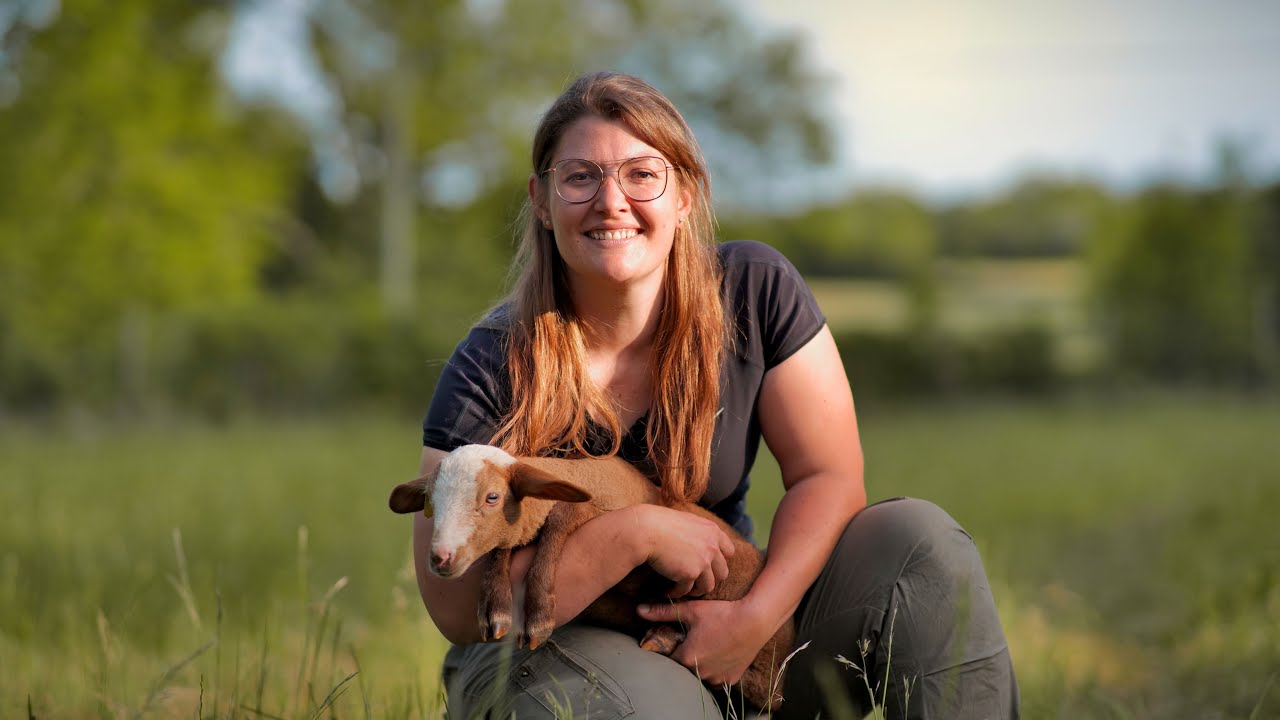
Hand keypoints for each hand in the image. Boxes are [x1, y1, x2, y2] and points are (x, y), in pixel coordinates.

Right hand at [635, 505, 734, 597]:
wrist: (646, 530)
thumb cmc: (660, 522)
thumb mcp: (687, 521)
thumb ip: (698, 532)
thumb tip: (698, 541)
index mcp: (713, 531)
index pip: (729, 551)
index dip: (719, 560)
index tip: (708, 565)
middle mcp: (712, 547)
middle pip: (722, 572)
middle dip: (711, 579)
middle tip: (697, 581)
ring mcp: (703, 562)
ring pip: (708, 586)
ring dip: (696, 590)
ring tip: (684, 589)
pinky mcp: (690, 574)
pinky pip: (687, 590)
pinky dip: (677, 592)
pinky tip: (668, 591)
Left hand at [636, 598, 768, 686]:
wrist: (755, 621)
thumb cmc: (721, 614)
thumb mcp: (691, 610)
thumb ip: (663, 612)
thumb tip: (639, 609)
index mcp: (685, 658)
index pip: (667, 659)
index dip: (669, 648)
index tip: (674, 638)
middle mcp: (698, 673)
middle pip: (683, 668)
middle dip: (684, 656)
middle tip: (693, 641)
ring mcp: (715, 679)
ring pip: (699, 675)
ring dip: (699, 665)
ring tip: (707, 646)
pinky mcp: (729, 680)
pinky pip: (715, 678)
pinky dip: (714, 669)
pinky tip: (718, 654)